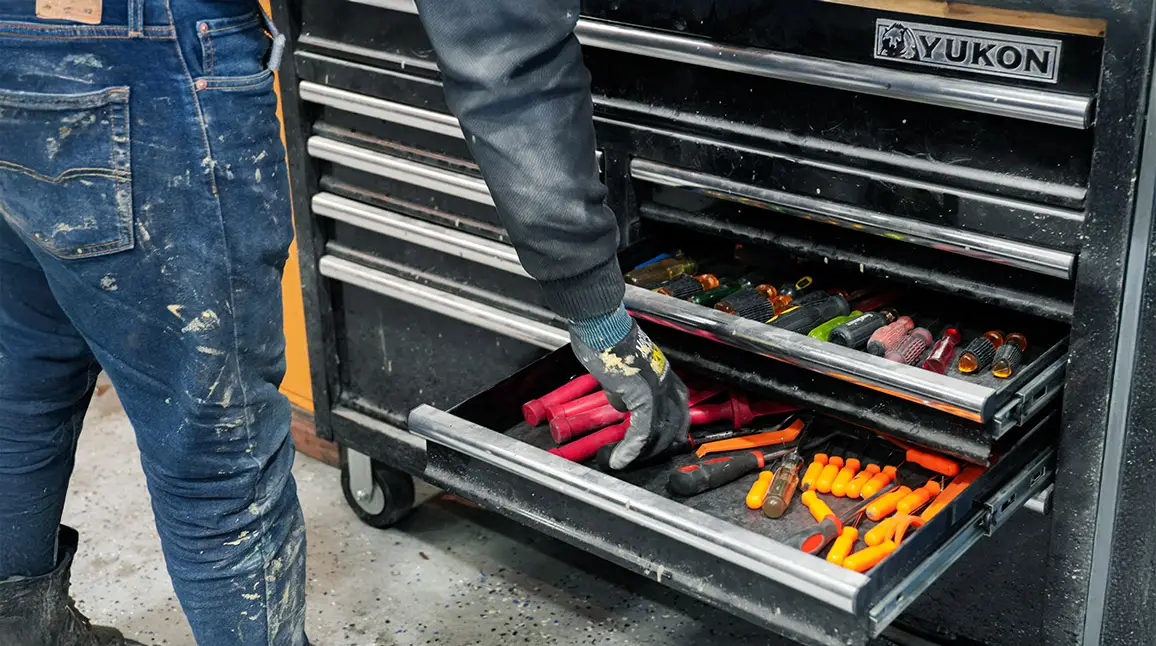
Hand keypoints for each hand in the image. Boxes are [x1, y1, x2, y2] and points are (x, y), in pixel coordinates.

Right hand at [569, 320, 689, 468]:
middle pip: (675, 424)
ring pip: (660, 432)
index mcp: (664, 373)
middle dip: (660, 447)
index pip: (679, 408)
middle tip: (643, 459)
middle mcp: (666, 382)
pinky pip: (642, 430)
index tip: (660, 443)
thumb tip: (622, 404)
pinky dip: (631, 449)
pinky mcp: (641, 394)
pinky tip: (619, 457)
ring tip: (623, 461)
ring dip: (643, 453)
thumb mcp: (622, 368)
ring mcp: (656, 388)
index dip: (672, 428)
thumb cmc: (606, 337)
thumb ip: (625, 388)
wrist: (601, 324)